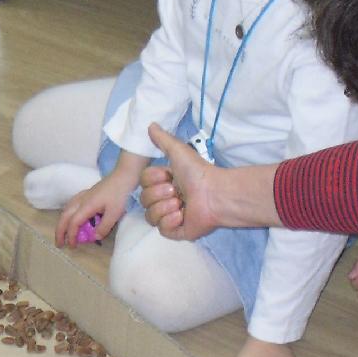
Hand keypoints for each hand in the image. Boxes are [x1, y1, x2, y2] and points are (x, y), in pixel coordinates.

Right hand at [55, 167, 137, 247]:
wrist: (124, 175)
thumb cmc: (121, 193)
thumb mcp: (115, 213)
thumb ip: (104, 227)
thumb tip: (94, 237)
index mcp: (87, 205)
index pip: (73, 222)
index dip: (71, 235)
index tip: (72, 246)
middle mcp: (81, 200)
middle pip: (65, 216)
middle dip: (60, 231)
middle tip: (59, 244)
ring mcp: (84, 195)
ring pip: (66, 209)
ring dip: (62, 222)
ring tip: (62, 233)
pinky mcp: (87, 193)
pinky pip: (72, 204)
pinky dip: (68, 214)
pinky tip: (71, 216)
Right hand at [138, 124, 221, 239]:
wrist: (214, 194)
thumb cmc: (198, 172)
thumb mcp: (178, 151)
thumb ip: (162, 139)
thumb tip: (151, 125)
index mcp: (165, 183)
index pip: (143, 183)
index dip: (153, 180)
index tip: (168, 175)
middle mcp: (165, 199)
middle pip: (144, 200)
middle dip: (160, 194)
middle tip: (177, 191)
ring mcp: (170, 217)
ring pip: (150, 216)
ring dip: (165, 207)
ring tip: (182, 203)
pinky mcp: (176, 231)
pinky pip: (161, 229)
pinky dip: (171, 221)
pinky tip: (184, 215)